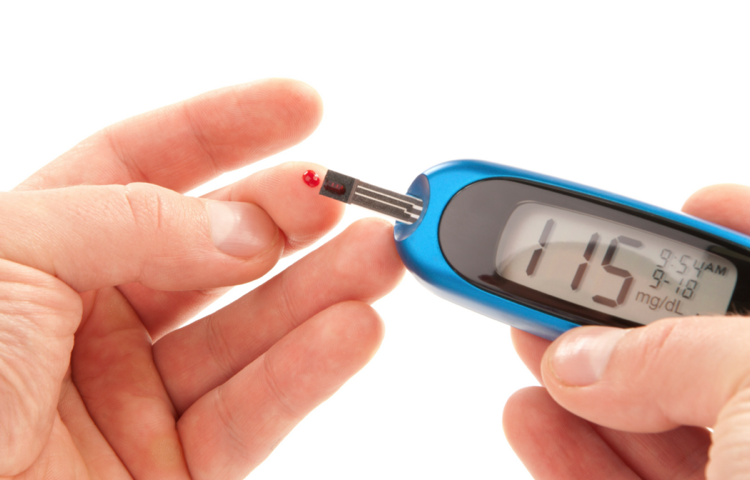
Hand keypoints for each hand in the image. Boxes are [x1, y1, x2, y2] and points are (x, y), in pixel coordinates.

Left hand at [0, 79, 403, 478]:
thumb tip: (240, 228)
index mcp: (39, 249)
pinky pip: (251, 411)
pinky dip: (308, 371)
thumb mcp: (5, 259)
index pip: (146, 165)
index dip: (225, 128)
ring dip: (320, 291)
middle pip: (213, 248)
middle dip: (286, 214)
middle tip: (347, 194)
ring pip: (248, 331)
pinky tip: (352, 329)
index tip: (301, 107)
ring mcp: (134, 394)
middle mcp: (92, 317)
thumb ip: (128, 221)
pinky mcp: (171, 467)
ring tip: (378, 258)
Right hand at [503, 184, 749, 478]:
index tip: (693, 201)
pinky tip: (527, 417)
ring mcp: (739, 475)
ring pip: (649, 417)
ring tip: (523, 341)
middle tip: (560, 280)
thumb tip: (584, 359)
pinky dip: (565, 450)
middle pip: (693, 346)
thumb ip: (671, 352)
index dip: (732, 228)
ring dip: (576, 379)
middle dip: (620, 311)